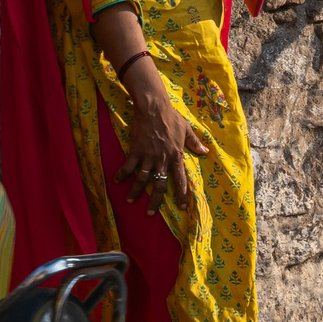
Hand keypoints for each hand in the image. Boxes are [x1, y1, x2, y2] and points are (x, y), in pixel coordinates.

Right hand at [113, 57, 202, 208]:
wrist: (154, 108)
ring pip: (143, 179)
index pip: (180, 179)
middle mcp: (163, 159)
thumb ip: (194, 142)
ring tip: (131, 201)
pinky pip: (129, 166)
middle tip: (151, 213)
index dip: (181, 194)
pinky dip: (123, 174)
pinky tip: (117, 181)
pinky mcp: (136, 151)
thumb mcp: (186, 129)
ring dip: (136, 191)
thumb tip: (205, 152)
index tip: (182, 207)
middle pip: (160, 184)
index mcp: (176, 156)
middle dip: (155, 200)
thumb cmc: (171, 117)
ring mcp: (149, 156)